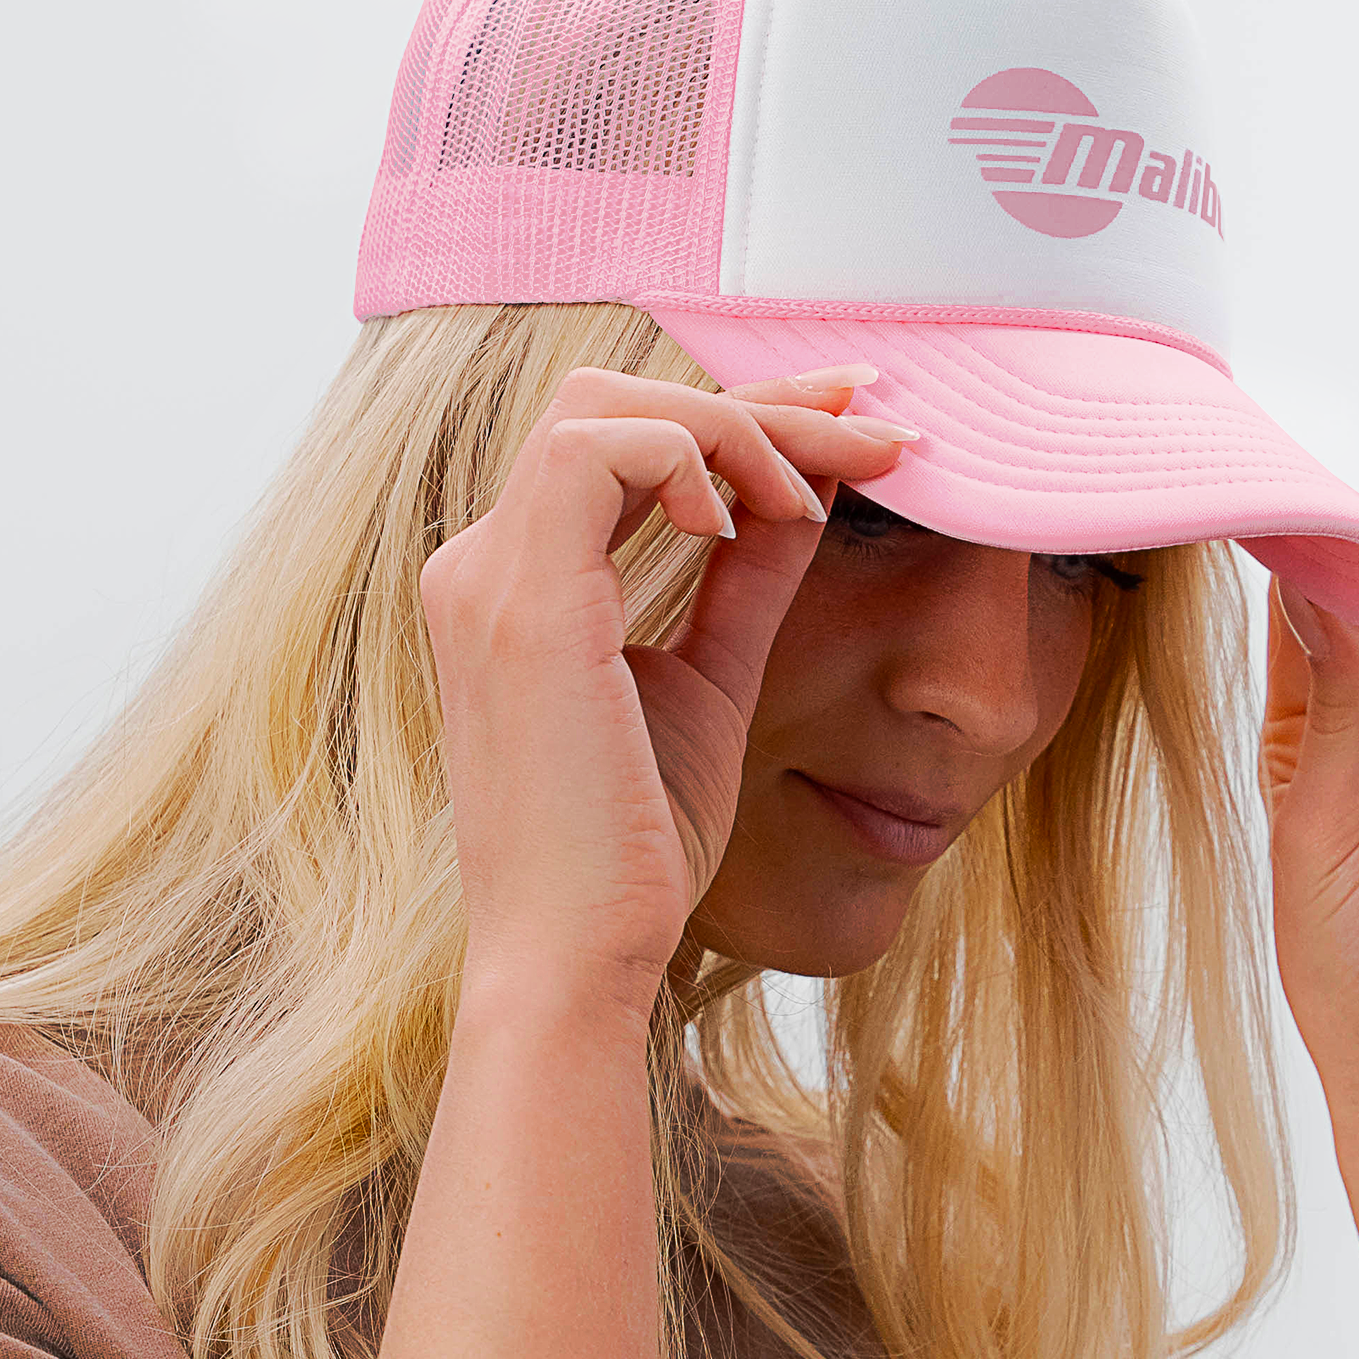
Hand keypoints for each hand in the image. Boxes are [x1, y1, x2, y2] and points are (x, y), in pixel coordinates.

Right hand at [420, 364, 913, 1015]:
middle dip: (757, 400)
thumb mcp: (711, 686)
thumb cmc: (634, 856)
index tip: (855, 421)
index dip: (745, 416)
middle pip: (615, 402)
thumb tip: (806, 498)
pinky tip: (754, 523)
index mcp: (518, 587)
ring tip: (814, 498)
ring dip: (734, 427)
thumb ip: (745, 585)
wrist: (578, 957)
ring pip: (605, 406)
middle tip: (875, 424)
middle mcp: (482, 566)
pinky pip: (601, 448)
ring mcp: (488, 576)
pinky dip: (695, 458)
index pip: (622, 446)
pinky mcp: (520, 598)